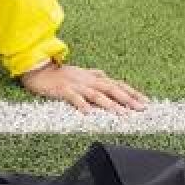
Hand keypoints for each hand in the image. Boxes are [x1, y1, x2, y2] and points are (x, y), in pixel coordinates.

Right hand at [20, 62, 148, 114]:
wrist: (38, 70)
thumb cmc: (59, 74)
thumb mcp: (80, 72)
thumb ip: (93, 74)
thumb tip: (105, 75)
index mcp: (93, 77)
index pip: (117, 84)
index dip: (132, 92)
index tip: (146, 102)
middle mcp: (88, 80)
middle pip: (112, 88)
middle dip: (128, 99)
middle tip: (141, 109)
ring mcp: (76, 84)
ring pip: (97, 94)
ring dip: (110, 104)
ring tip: (122, 114)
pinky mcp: (63, 90)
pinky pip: (74, 98)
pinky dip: (82, 105)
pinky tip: (89, 113)